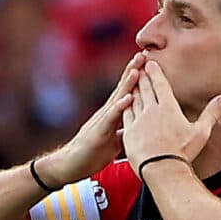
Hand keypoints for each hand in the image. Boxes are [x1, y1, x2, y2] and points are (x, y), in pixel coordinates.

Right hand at [39, 55, 146, 183]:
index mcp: (113, 114)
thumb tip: (140, 126)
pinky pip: (111, 117)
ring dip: (127, 83)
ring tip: (138, 69)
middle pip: (122, 88)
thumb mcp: (115, 140)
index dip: (138, 77)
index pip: (127, 91)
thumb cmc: (93, 153)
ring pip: (117, 98)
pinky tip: (129, 98)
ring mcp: (102, 120)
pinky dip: (120, 106)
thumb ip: (125, 129)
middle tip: (144, 54)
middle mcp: (107, 112)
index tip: (149, 62)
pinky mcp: (98, 131)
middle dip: (133, 71)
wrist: (71, 165)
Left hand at [121, 60, 220, 170]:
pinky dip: (125, 105)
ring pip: (134, 98)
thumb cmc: (183, 152)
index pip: (160, 84)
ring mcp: (138, 120)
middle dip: (142, 76)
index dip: (154, 71)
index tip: (149, 63)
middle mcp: (151, 110)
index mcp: (168, 107)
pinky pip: (125, 114)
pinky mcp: (129, 132)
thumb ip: (212, 113)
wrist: (162, 169)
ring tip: (132, 82)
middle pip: (145, 88)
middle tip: (139, 67)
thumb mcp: (201, 132)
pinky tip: (125, 103)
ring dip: (133, 88)